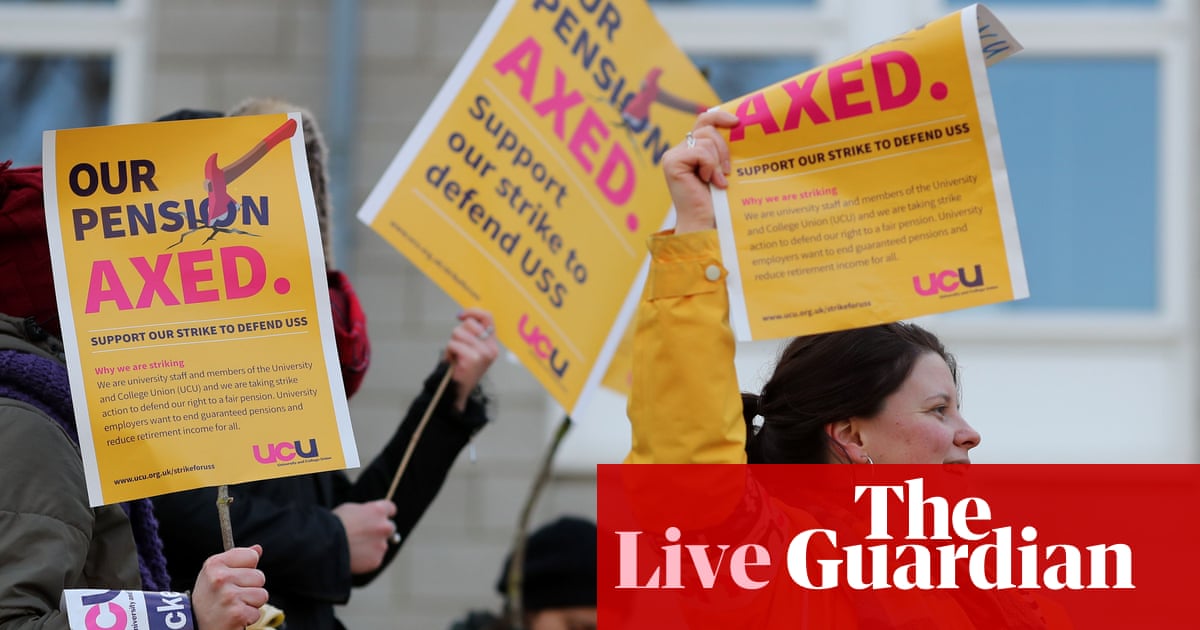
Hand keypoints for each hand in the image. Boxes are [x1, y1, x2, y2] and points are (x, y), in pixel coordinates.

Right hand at [191, 545, 268, 629]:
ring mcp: (229, 596)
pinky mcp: (237, 613)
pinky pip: (257, 612)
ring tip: (234, 606)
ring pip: (262, 594)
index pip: (251, 556)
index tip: (237, 576)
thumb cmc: (207, 598)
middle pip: (259, 576)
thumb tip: (257, 549)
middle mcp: (221, 578)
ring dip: (251, 603)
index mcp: (215, 564)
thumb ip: (237, 559)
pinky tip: (234, 616)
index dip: (248, 568)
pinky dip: (248, 618)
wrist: (194, 626)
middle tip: (233, 596)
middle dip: (251, 588)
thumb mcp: (215, 573)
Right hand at [333, 499, 397, 573]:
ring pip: (381, 545)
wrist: (325, 544)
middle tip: (366, 535)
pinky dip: (367, 559)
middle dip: (381, 531)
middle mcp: (384, 527)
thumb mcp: (350, 509)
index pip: (391, 509)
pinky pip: (375, 559)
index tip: (382, 517)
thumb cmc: (333, 524)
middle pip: (391, 528)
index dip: (385, 513)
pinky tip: (354, 557)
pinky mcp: (377, 560)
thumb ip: (366, 512)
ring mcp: (382, 545)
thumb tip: (370, 517)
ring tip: (354, 548)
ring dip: (373, 546)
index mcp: (378, 511)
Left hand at [446, 308, 499, 410]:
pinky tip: (453, 361)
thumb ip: (471, 333)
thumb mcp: (470, 348)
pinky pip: (453, 343)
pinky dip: (449, 351)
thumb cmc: (460, 369)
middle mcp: (491, 349)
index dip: (473, 312)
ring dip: (452, 343)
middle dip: (458, 333)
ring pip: (459, 332)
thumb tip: (463, 315)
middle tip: (457, 348)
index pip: (488, 317)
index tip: (460, 315)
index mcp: (492, 345)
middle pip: (469, 323)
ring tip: (455, 356)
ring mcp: (483, 353)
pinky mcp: (473, 358)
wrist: (456, 391)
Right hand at [662, 110, 739, 233]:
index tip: (737, 122)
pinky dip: (710, 166)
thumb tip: (737, 126)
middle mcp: (678, 151)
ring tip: (717, 181)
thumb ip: (721, 149)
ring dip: (717, 161)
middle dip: (723, 148)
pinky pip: (701, 152)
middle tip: (728, 171)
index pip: (703, 121)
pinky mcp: (672, 162)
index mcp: (689, 150)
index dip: (719, 116)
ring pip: (706, 140)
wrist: (704, 222)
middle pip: (707, 128)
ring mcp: (673, 156)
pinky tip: (709, 182)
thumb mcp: (722, 168)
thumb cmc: (716, 201)